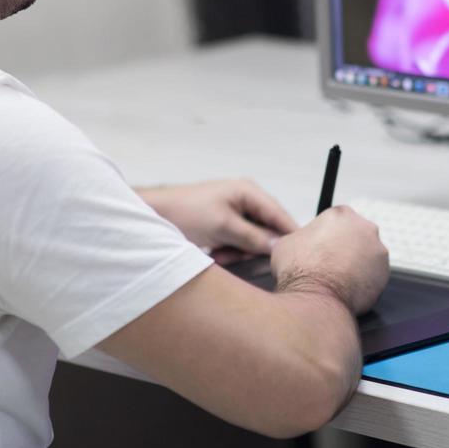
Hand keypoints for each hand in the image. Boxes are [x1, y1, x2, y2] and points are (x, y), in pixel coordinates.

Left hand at [138, 179, 298, 260]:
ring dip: (238, 252)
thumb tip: (279, 246)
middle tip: (235, 255)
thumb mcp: (224, 226)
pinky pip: (238, 243)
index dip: (288, 235)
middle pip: (267, 230)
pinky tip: (215, 255)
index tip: (293, 256)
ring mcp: (234, 213)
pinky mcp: (224, 226)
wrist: (155, 216)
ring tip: (220, 255)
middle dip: (253, 248)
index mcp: (248, 191)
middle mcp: (245, 200)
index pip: (280, 214)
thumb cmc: (187, 213)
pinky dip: (229, 251)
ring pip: (252, 241)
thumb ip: (254, 237)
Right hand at [270, 206, 388, 315]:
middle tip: (330, 263)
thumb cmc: (302, 270)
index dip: (327, 235)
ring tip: (339, 278)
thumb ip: (298, 237)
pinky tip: (349, 288)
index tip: (322, 247)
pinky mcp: (385, 273)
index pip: (337, 221)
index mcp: (341, 214)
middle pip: (356, 235)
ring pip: (367, 255)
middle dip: (345, 248)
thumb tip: (297, 245)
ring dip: (357, 264)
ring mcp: (378, 250)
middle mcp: (364, 228)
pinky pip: (374, 275)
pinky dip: (364, 281)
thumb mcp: (286, 243)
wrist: (316, 298)